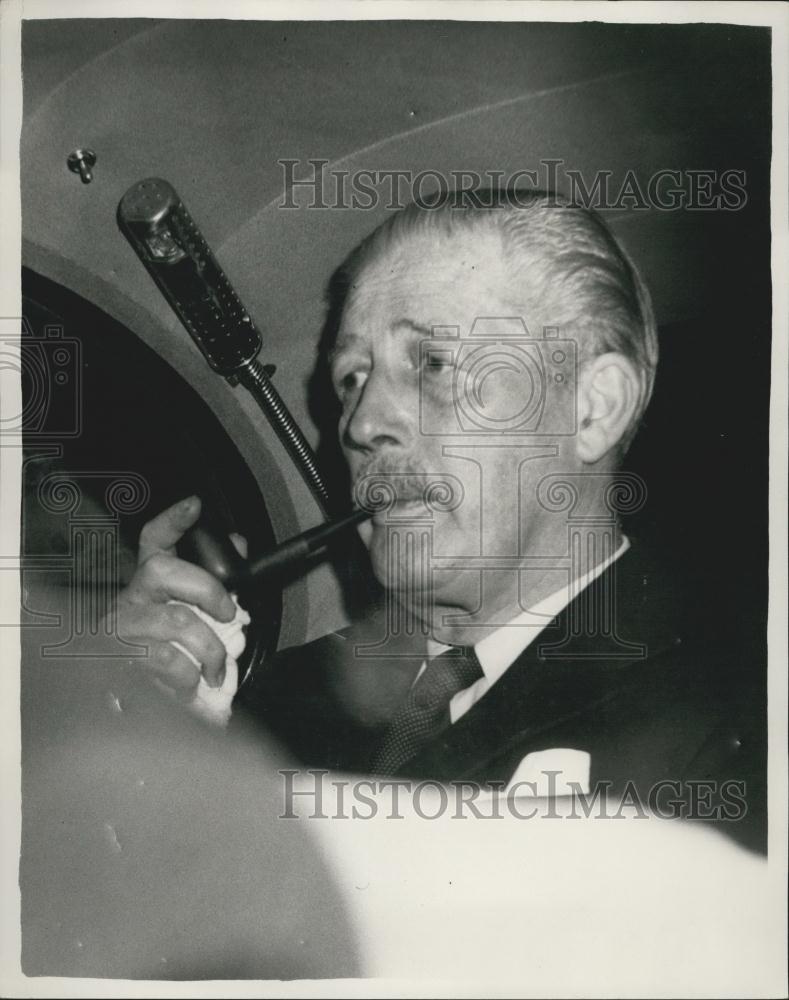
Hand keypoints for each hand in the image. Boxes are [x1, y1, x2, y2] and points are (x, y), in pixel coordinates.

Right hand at [113, 496, 241, 694]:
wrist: (127, 708)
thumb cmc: (162, 657)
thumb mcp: (186, 617)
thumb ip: (210, 582)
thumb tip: (238, 544)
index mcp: (148, 584)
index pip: (154, 540)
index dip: (172, 521)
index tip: (195, 504)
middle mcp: (129, 599)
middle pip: (162, 572)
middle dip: (207, 589)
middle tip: (230, 614)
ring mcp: (120, 629)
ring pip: (174, 622)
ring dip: (209, 649)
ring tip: (216, 671)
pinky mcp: (118, 662)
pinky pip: (166, 663)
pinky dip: (189, 679)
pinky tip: (190, 689)